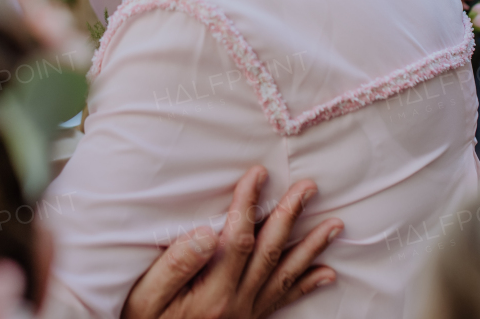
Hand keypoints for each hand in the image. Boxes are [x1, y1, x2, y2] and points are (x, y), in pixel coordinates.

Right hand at [122, 166, 341, 318]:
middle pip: (270, 253)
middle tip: (308, 187)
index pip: (238, 239)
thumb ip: (175, 265)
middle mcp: (236, 304)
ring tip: (333, 225)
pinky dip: (305, 285)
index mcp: (211, 293)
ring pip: (284, 275)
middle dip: (290, 217)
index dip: (248, 204)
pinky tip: (326, 273)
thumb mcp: (145, 296)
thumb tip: (207, 233)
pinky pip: (283, 300)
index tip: (257, 174)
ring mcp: (246, 314)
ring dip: (310, 247)